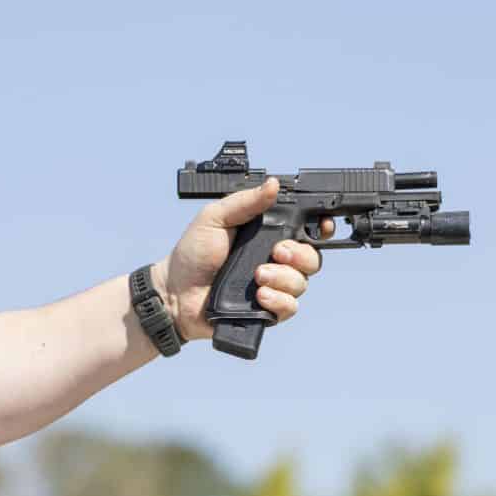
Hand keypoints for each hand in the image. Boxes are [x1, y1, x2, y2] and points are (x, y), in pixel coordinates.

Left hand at [157, 177, 330, 340]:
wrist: (175, 292)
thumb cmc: (193, 253)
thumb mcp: (215, 218)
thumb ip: (245, 202)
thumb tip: (273, 184)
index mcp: (268, 236)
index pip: (306, 231)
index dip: (320, 229)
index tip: (321, 226)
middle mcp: (276, 262)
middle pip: (312, 258)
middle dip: (300, 254)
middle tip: (277, 252)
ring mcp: (273, 287)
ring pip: (302, 284)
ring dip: (284, 278)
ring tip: (258, 276)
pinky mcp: (267, 311)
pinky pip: (290, 308)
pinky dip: (279, 301)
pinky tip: (260, 296)